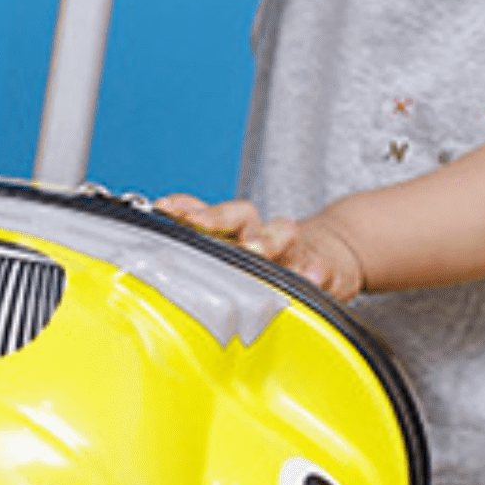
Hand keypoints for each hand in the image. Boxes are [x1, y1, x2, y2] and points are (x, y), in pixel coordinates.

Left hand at [156, 195, 368, 301]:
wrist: (329, 262)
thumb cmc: (271, 264)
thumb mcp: (235, 258)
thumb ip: (199, 258)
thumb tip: (156, 259)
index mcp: (235, 233)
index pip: (206, 212)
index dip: (185, 207)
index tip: (161, 207)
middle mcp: (261, 236)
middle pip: (240, 215)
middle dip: (217, 217)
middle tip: (197, 223)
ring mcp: (293, 250)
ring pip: (282, 235)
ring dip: (268, 240)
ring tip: (255, 249)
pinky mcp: (321, 269)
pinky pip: (318, 268)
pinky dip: (313, 271)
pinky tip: (308, 277)